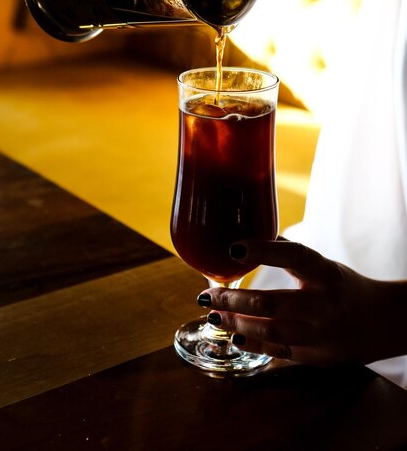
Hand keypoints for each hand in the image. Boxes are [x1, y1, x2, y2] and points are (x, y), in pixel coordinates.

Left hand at [198, 238, 406, 366]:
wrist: (384, 322)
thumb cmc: (345, 287)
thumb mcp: (325, 265)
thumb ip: (292, 255)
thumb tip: (254, 234)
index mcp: (325, 273)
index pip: (293, 255)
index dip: (262, 250)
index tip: (232, 247)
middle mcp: (324, 303)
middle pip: (270, 302)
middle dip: (232, 299)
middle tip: (207, 295)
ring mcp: (322, 333)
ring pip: (271, 331)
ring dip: (237, 323)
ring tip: (215, 314)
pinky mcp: (319, 357)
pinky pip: (279, 352)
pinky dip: (254, 344)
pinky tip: (235, 336)